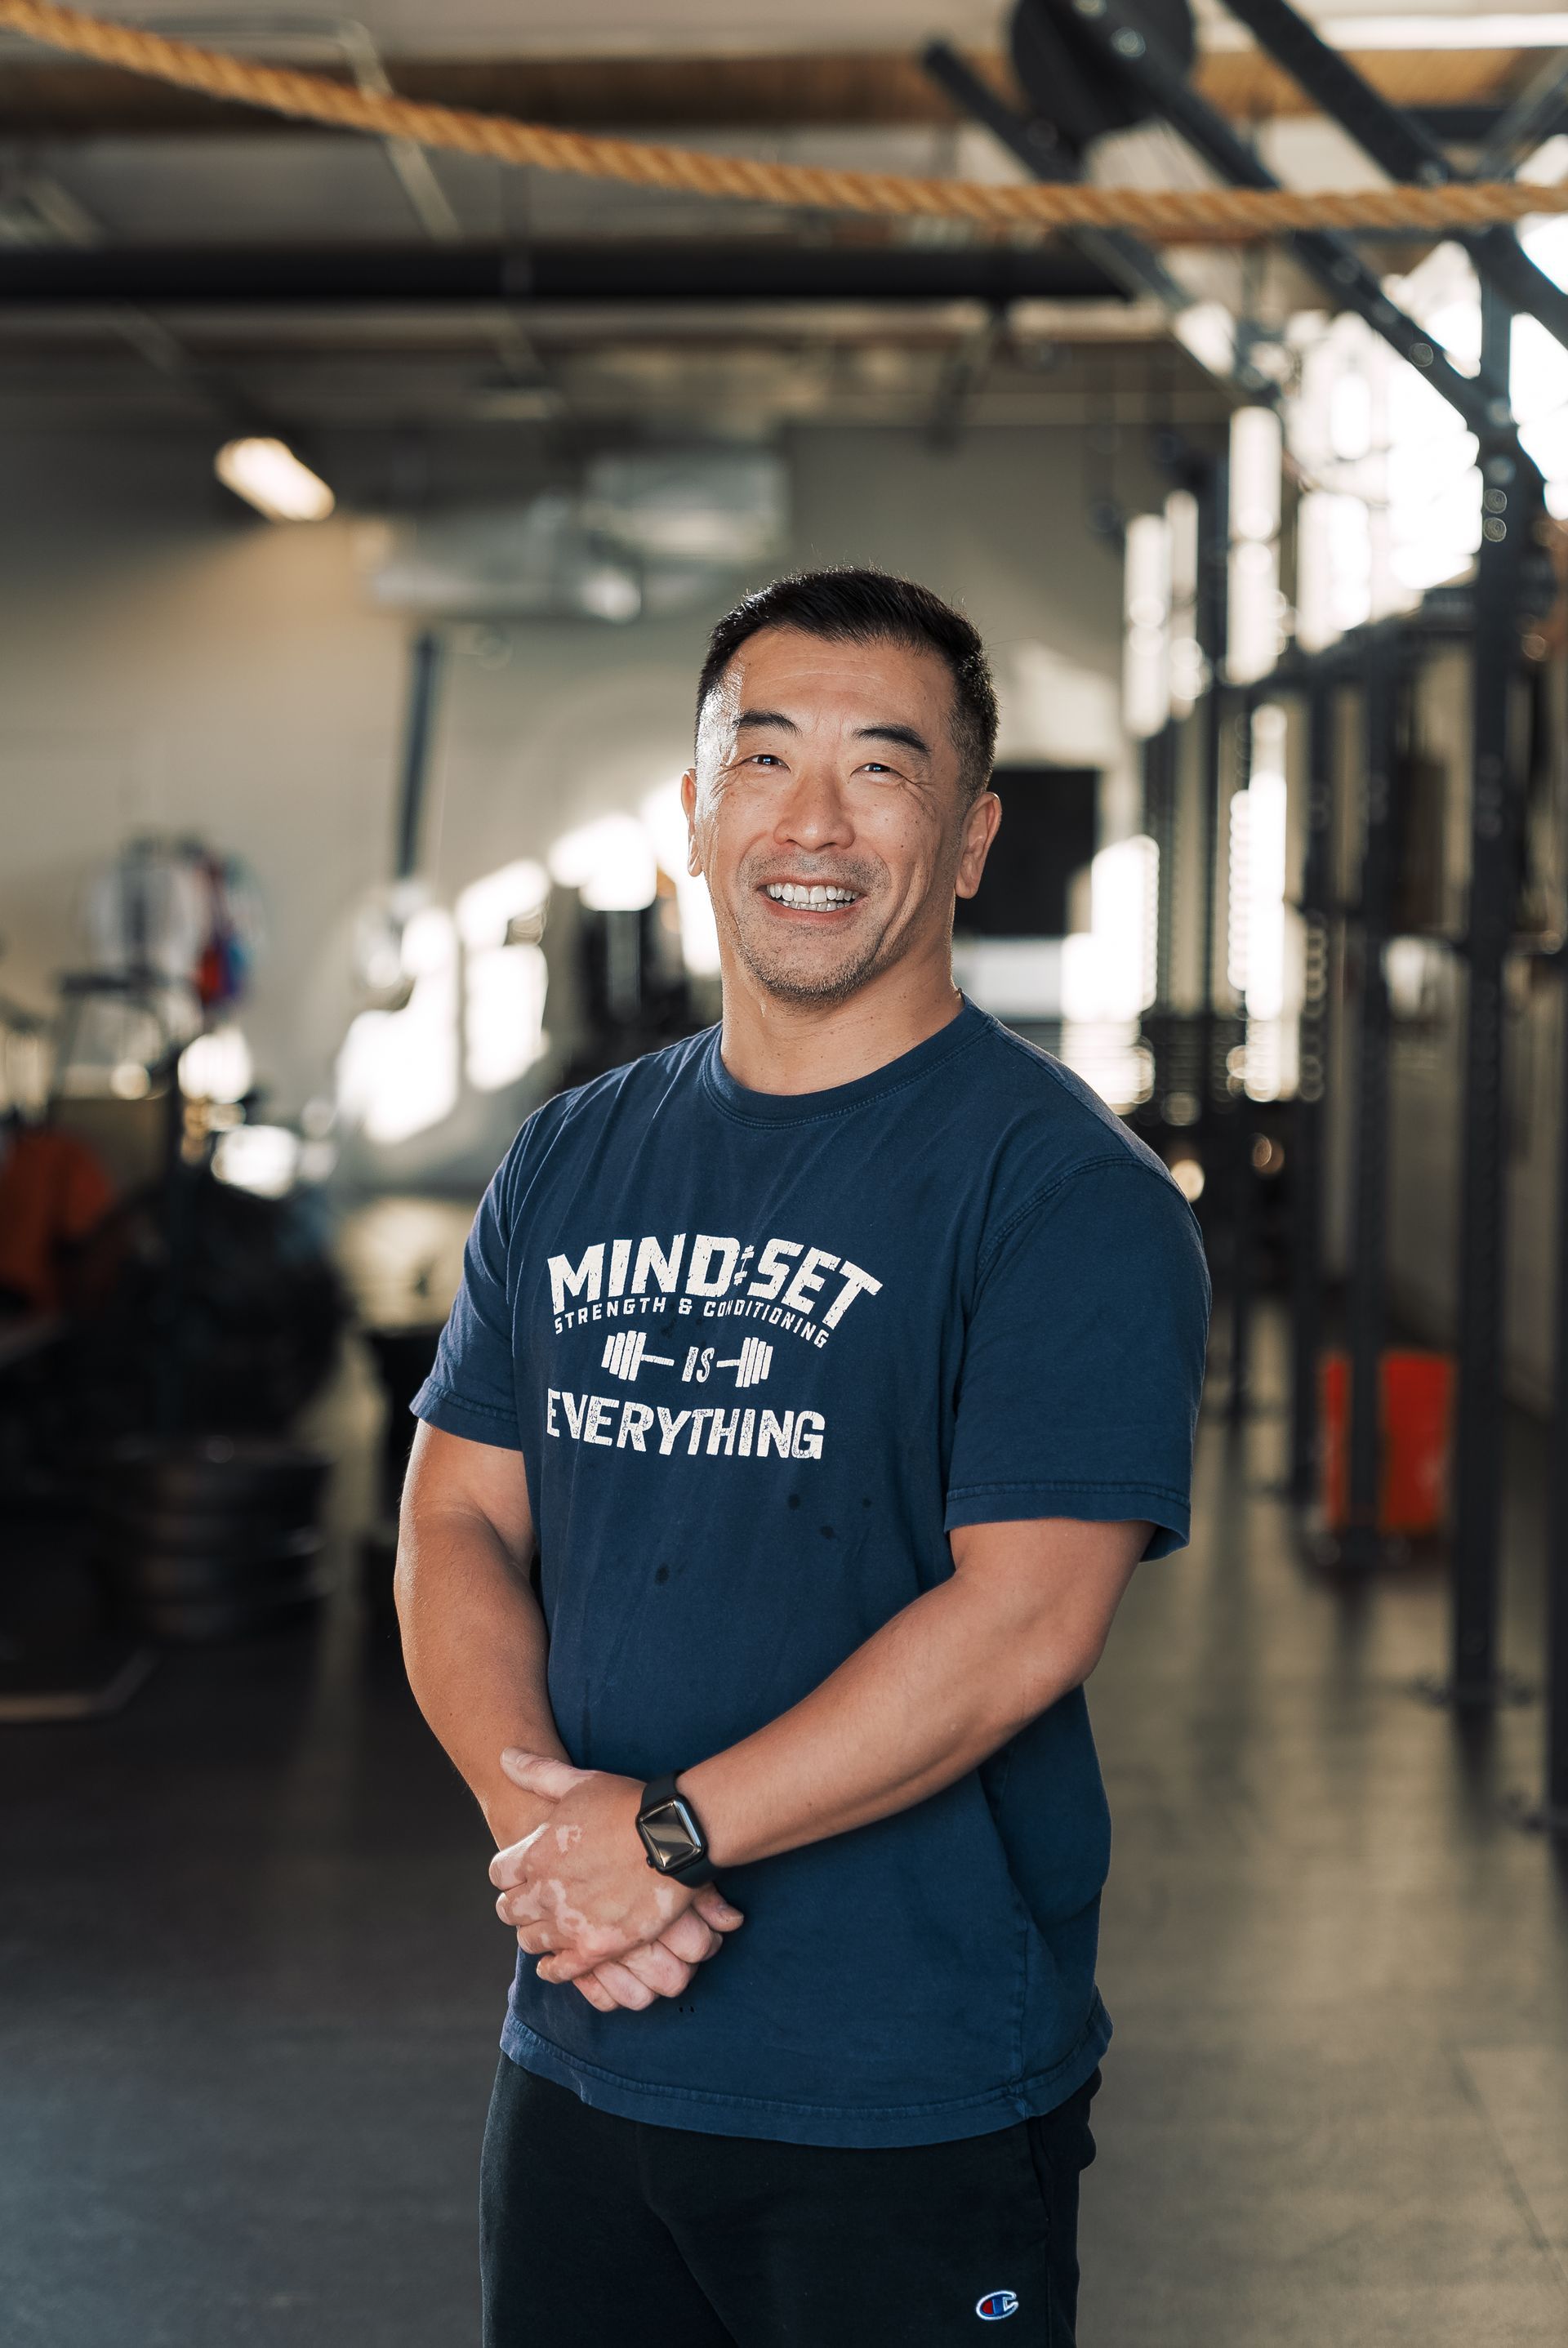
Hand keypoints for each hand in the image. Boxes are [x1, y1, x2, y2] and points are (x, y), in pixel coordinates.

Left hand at [489, 1751, 742, 2010]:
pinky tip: (554, 1963)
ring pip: (530, 1940)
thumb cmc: (628, 1804)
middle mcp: (545, 1891)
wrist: (674, 1835)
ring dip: (534, 1933)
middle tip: (531, 1901)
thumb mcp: (580, 1782)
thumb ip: (537, 1772)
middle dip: (517, 1904)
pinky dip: (553, 1968)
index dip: (508, 1873)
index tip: (520, 1874)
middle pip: (509, 1910)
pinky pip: (560, 1970)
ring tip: (545, 1928)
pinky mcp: (597, 1947)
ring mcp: (570, 1923)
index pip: (498, 1873)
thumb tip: (504, 1754)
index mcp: (536, 1853)